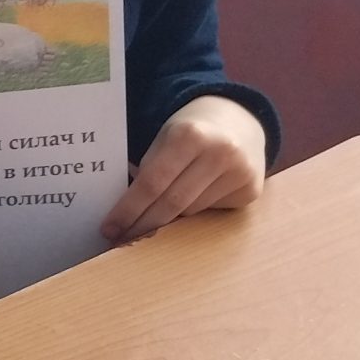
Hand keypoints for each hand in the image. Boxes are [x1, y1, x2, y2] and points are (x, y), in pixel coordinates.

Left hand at [101, 95, 267, 241]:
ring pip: (190, 212)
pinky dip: (192, 212)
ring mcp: (239, 173)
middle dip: (142, 224)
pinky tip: (189, 201)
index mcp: (189, 135)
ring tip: (151, 216)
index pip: (151, 182)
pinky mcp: (250, 190)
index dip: (128, 209)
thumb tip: (123, 211)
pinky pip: (210, 212)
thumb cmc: (190, 134)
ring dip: (167, 218)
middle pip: (171, 203)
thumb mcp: (164, 137)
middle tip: (119, 237)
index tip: (109, 228)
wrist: (239, 122)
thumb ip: (148, 168)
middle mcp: (219, 153)